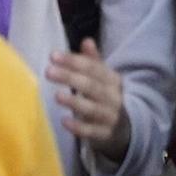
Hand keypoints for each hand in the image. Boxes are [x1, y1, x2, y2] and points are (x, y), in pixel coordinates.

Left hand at [45, 40, 130, 161]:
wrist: (127, 128)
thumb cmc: (107, 96)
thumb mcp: (103, 78)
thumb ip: (93, 61)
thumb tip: (87, 40)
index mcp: (113, 80)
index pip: (93, 68)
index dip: (73, 61)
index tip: (53, 55)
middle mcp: (114, 98)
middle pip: (91, 86)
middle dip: (70, 78)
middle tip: (48, 71)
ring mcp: (111, 117)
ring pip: (93, 109)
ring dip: (75, 102)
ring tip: (57, 95)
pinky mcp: (106, 135)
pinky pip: (93, 132)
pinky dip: (79, 128)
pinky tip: (64, 121)